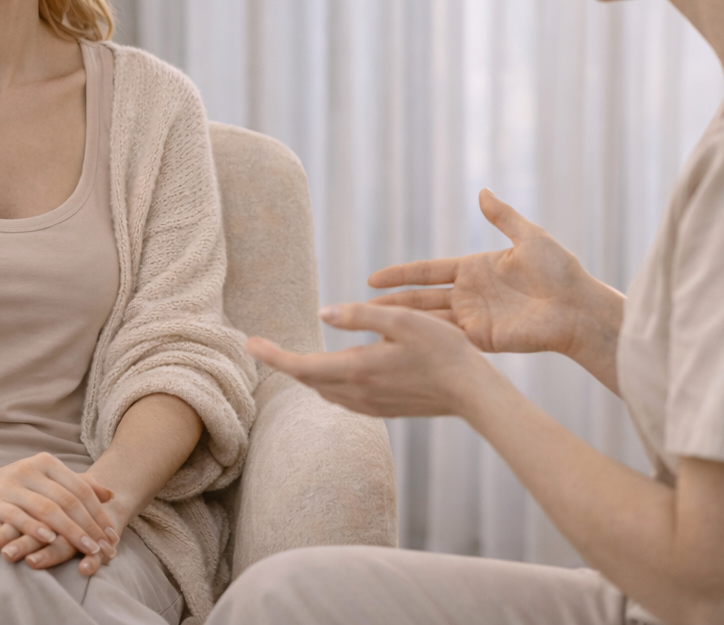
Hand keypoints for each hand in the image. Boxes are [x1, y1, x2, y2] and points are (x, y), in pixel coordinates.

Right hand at [0, 453, 118, 571]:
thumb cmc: (15, 487)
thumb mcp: (44, 480)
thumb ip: (75, 484)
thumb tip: (110, 495)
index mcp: (46, 462)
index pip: (80, 488)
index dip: (99, 512)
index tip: (112, 534)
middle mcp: (30, 469)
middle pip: (67, 500)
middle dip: (90, 525)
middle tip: (105, 547)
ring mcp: (11, 485)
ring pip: (47, 509)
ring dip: (70, 531)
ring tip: (87, 548)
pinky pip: (18, 516)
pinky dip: (36, 528)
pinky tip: (50, 540)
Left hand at [247, 302, 490, 418]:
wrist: (473, 393)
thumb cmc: (443, 350)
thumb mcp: (402, 320)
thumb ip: (359, 316)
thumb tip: (323, 313)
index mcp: (358, 369)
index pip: (301, 366)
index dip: (272, 356)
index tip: (250, 344)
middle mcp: (358, 393)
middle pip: (308, 380)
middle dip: (284, 363)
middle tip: (262, 347)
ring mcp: (371, 405)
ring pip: (325, 391)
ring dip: (306, 374)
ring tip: (292, 357)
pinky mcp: (384, 410)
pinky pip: (343, 398)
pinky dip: (327, 383)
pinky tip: (333, 372)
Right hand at [368, 190, 621, 378]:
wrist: (579, 308)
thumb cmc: (560, 271)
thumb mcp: (530, 237)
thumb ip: (502, 217)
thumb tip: (482, 192)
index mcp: (476, 269)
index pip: (428, 271)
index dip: (401, 275)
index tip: (372, 278)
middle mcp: (469, 294)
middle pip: (420, 299)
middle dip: (390, 304)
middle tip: (357, 308)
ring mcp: (473, 319)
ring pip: (428, 321)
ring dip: (399, 325)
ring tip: (369, 329)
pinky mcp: (482, 340)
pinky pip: (446, 338)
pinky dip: (423, 340)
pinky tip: (399, 343)